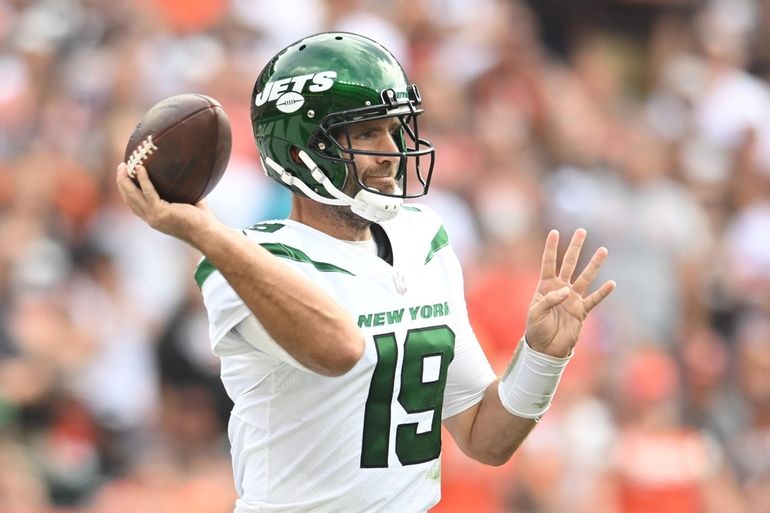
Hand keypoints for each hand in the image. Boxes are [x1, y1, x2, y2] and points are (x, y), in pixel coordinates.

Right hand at [115, 163, 219, 245]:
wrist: (206, 232)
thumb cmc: (201, 218)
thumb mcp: (187, 203)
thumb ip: (181, 191)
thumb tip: (186, 172)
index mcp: (154, 217)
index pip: (133, 204)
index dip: (126, 190)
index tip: (124, 177)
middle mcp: (150, 218)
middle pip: (129, 199)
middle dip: (122, 182)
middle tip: (121, 167)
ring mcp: (154, 216)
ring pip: (133, 196)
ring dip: (126, 180)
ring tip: (124, 165)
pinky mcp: (160, 212)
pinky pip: (149, 192)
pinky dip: (143, 179)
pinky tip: (140, 168)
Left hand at [525, 229, 614, 357]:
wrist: (546, 348)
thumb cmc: (536, 329)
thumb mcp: (536, 313)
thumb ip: (549, 300)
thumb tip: (566, 291)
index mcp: (545, 286)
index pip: (548, 263)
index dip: (551, 248)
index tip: (554, 232)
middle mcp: (561, 289)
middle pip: (569, 264)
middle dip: (575, 248)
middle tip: (582, 231)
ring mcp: (573, 299)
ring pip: (585, 278)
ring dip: (594, 265)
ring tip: (603, 250)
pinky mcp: (582, 311)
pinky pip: (594, 300)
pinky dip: (603, 293)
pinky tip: (611, 283)